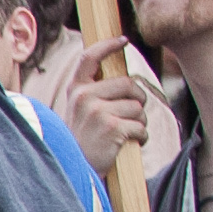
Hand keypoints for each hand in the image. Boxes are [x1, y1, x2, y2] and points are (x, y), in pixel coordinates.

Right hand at [58, 39, 152, 167]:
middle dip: (138, 99)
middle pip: (128, 84)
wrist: (72, 171)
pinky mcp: (112, 127)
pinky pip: (140, 126)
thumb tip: (126, 80)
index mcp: (76, 91)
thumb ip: (95, 94)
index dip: (108, 46)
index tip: (123, 40)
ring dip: (139, 122)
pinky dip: (140, 137)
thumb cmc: (81, 142)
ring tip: (125, 133)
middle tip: (133, 113)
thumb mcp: (80, 113)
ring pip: (138, 107)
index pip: (90, 58)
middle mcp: (84, 97)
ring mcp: (97, 111)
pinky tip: (128, 144)